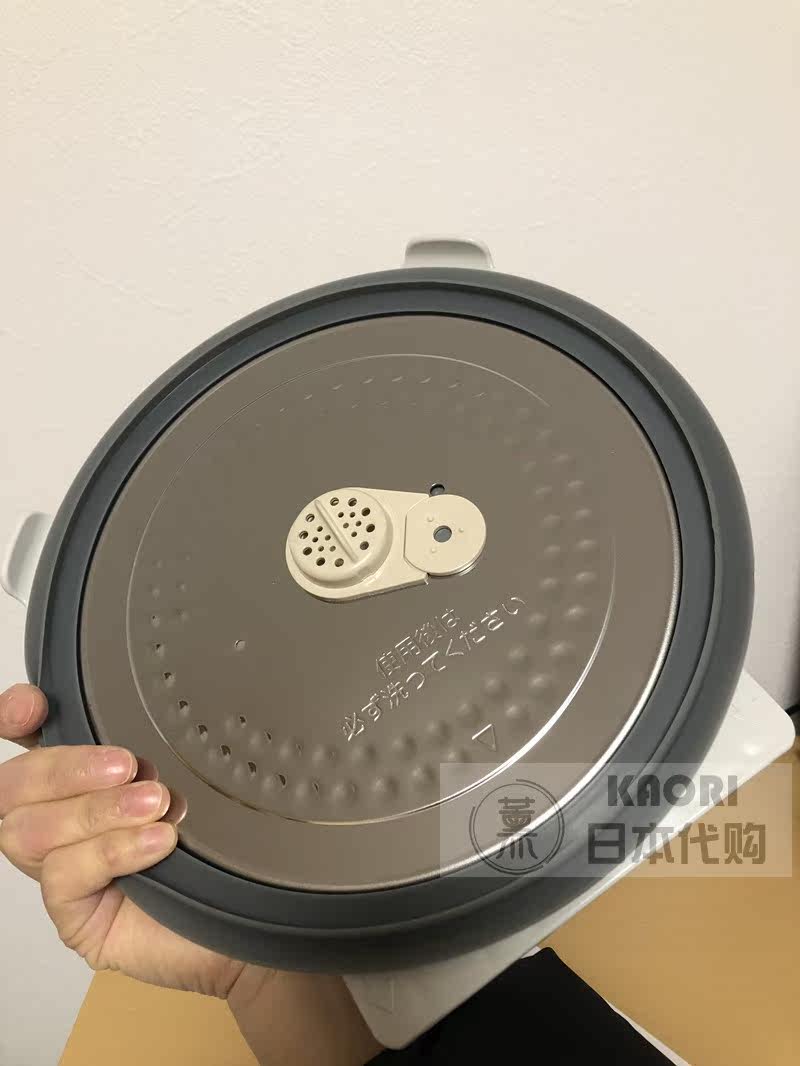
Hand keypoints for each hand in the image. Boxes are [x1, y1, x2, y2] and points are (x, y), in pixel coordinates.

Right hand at [0, 684, 381, 1064]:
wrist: (251, 918)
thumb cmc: (224, 844)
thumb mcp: (193, 777)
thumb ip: (160, 748)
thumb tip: (160, 701)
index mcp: (82, 778)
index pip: (25, 743)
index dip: (15, 719)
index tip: (35, 704)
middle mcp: (62, 821)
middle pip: (16, 786)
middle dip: (68, 767)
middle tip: (130, 765)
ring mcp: (63, 871)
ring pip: (31, 831)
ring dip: (97, 812)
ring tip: (156, 804)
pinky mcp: (74, 916)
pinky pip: (63, 876)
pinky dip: (111, 851)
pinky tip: (158, 844)